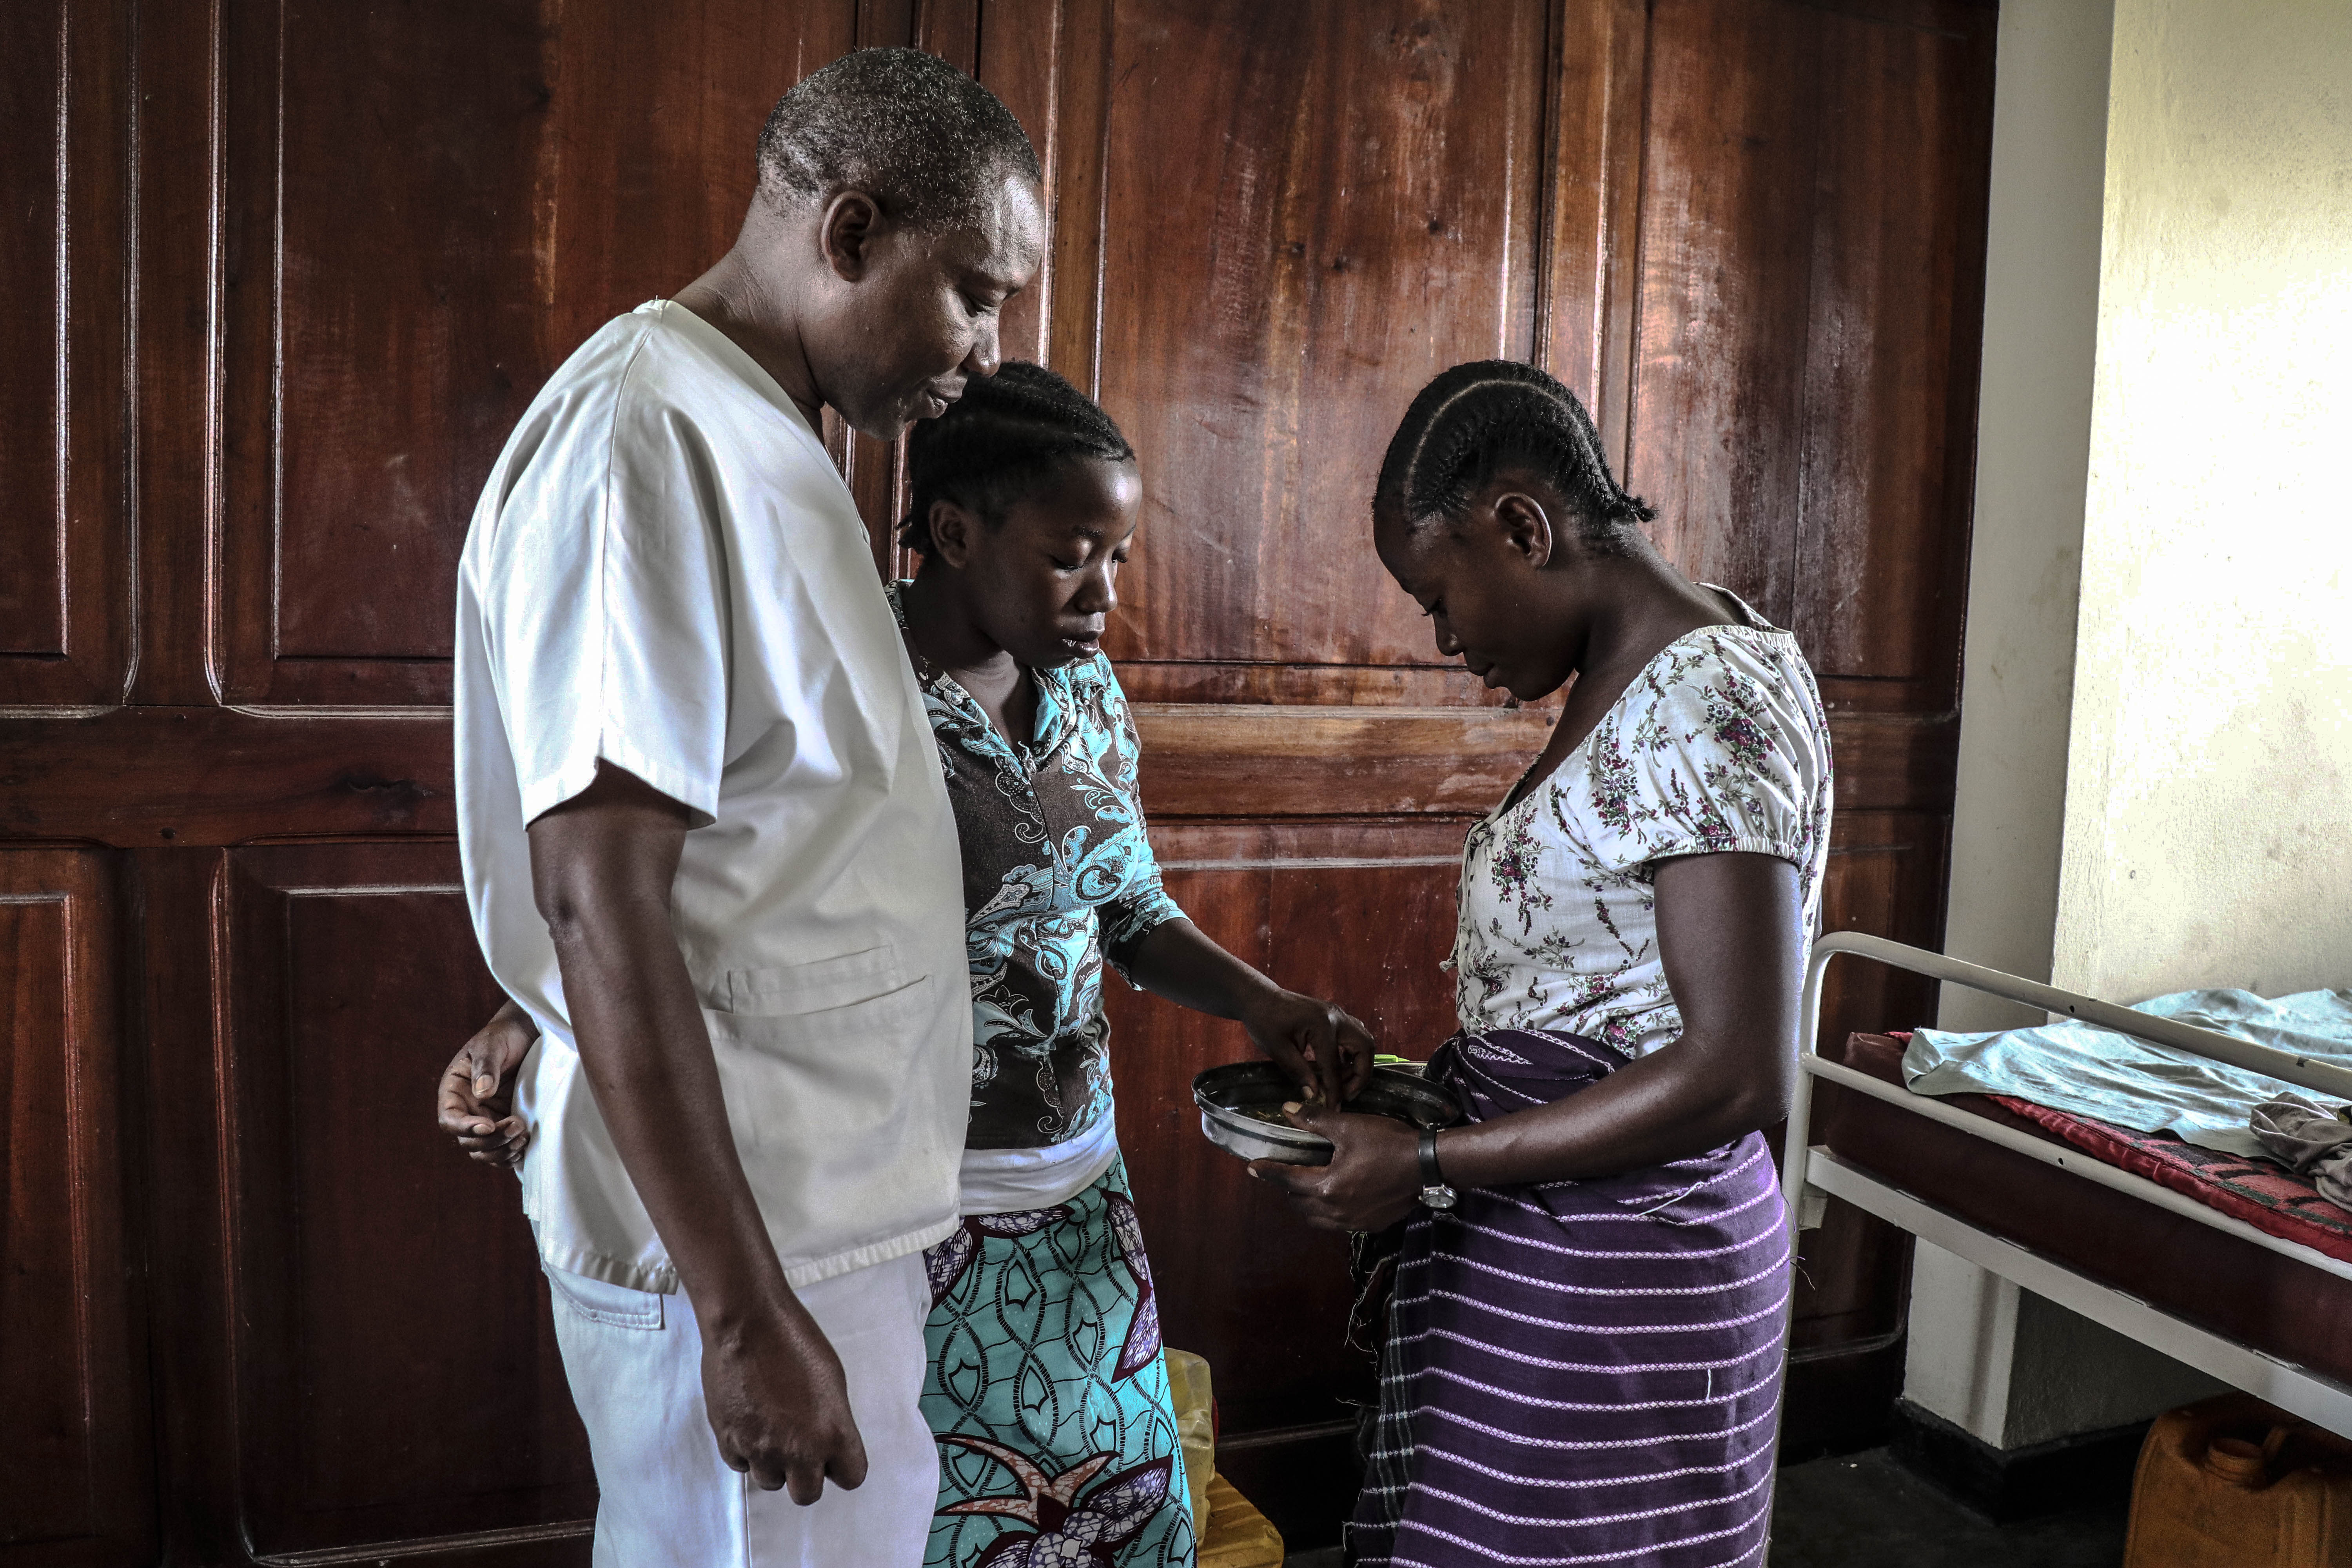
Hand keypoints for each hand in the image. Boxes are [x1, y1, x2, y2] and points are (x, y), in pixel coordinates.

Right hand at [435, 1002, 538, 1167]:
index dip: (465, 1128)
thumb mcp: (491, 1046)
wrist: (526, 1037)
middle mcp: (468, 1110)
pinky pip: (502, 1152)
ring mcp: (487, 1120)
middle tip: (518, 1126)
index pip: (450, 1119)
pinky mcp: (506, 1126)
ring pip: (484, 1152)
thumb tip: (481, 1092)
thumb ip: (485, 1067)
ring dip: (502, 1151)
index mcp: (454, 1092)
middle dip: (491, 1141)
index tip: (488, 1125)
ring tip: (523, 1137)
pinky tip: (526, 1147)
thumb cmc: (503, 1037)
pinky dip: (511, 1155)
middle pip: (468, 1142)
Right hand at [702, 1303, 868, 1503]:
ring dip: (773, 1462)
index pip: (852, 1478)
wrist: (747, 1322)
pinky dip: (745, 1449)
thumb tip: (826, 1440)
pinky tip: (750, 1421)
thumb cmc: (794, 1340)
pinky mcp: (729, 1440)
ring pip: (770, 1481)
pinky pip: (741, 1463)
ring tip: (771, 1427)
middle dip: (806, 1475)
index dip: (843, 1466)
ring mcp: (760, 1449)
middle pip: (806, 1494)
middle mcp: (798, 1450)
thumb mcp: (832, 1380)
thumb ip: (832, 1420)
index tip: (835, 1456)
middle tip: (801, 1450)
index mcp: (833, 1433)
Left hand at [1240, 988, 1376, 1103]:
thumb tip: (1314, 1096)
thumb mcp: (1278, 1050)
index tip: (1333, 1108)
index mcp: (1322, 1025)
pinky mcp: (1335, 1017)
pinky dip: (1352, 1054)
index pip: (1335, 1066)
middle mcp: (1336, 1017)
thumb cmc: (1264, 1020)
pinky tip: (1337, 1067)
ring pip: (1364, 1041)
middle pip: (1365, 1048)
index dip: (1335, 1091)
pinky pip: (1354, 1036)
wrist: (1259, 998)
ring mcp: (1338, 1014)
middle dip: (1361, 1074)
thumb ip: (1299, 1072)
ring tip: (1341, 1082)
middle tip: (1347, 1094)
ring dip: (1358, 1063)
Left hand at [1247, 1102, 1422, 1231]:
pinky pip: (1338, 1223)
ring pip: (1316, 1217)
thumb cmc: (1387, 1143)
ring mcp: (1353, 1222)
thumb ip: (1315, 1120)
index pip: (1286, 1179)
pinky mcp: (1370, 1225)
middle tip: (1288, 1170)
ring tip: (1310, 1184)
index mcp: (1326, 1186)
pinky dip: (1330, 1211)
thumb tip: (1288, 1110)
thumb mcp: (1349, 1127)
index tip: (1252, 1166)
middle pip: (1298, 1203)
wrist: (1427, 1166)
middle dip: (1288, 1187)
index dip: (1268, 1170)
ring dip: (1307, 1203)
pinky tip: (1339, 1195)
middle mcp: (1335, 1211)